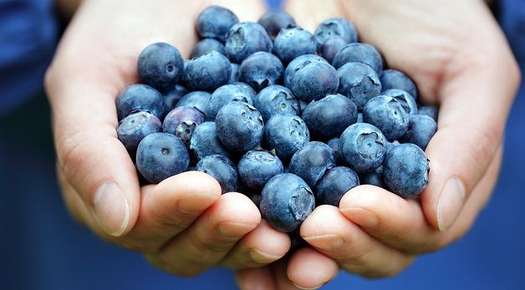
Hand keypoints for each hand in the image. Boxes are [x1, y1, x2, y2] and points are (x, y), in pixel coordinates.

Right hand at [45, 0, 290, 275]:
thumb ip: (88, 150)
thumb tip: (118, 221)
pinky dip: (297, 204)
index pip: (143, 223)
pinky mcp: (256, 168)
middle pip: (192, 243)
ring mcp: (217, 188)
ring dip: (260, 235)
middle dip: (220, 232)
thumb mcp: (86, 80)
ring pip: (236, 233)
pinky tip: (321, 200)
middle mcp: (170, 201)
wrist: (171, 0)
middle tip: (249, 215)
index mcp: (122, 191)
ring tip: (287, 226)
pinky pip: (277, 196)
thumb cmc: (116, 33)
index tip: (203, 189)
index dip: (172, 212)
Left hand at [237, 0, 520, 287]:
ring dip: (293, 250)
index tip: (354, 205)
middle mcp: (386, 186)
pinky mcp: (294, 155)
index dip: (391, 226)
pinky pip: (276, 191)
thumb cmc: (435, 14)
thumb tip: (438, 215)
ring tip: (265, 249)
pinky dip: (258, 212)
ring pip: (320, 230)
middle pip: (370, 243)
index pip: (421, 228)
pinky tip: (234, 218)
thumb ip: (469, 141)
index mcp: (435, 177)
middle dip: (342, 244)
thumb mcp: (471, 68)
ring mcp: (338, 174)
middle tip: (310, 229)